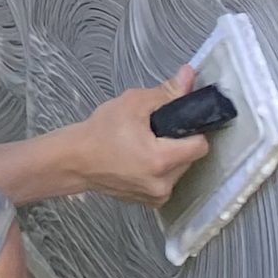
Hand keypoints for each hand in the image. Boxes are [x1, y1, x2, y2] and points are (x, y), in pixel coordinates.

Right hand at [67, 68, 212, 204]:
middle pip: (190, 158)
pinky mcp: (149, 202)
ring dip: (170, 156)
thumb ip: (166, 92)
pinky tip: (141, 158)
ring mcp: (157, 196)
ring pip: (179, 170)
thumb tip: (189, 76)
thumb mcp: (132, 103)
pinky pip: (166, 181)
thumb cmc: (100, 131)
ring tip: (146, 143)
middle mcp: (163, 184)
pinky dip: (159, 170)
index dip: (193, 130)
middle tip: (156, 129)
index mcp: (161, 160)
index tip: (179, 121)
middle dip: (178, 141)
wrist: (76, 160)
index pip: (201, 146)